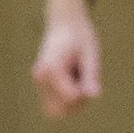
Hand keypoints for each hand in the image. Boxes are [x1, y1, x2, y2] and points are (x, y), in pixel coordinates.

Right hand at [33, 0, 103, 118]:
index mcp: (51, 68)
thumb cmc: (80, 36)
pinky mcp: (42, 84)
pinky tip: (74, 78)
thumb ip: (90, 75)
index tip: (92, 80)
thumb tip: (93, 96)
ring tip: (80, 78)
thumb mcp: (90, 54)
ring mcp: (39, 81)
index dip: (86, 94)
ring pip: (57, 110)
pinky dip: (68, 98)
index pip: (71, 98)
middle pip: (59, 110)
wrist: (64, 22)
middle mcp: (40, 77)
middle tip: (87, 84)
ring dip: (73, 102)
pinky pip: (56, 103)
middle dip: (76, 105)